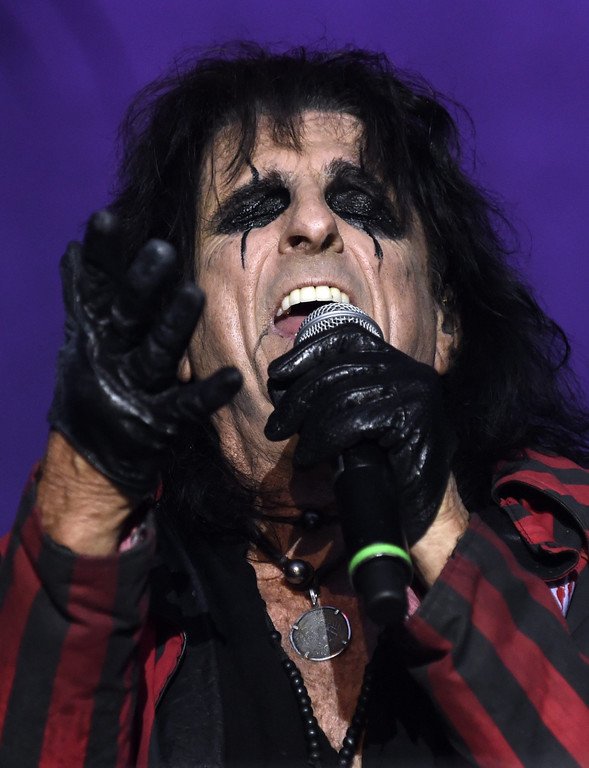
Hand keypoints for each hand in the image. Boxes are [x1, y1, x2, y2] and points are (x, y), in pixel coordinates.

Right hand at [48, 210, 241, 499]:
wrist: (90, 459)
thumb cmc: (95, 382)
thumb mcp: (84, 339)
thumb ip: (85, 296)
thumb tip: (77, 250)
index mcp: (94, 332)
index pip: (96, 287)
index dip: (102, 255)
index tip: (107, 218)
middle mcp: (110, 358)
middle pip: (126, 316)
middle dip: (141, 284)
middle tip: (161, 249)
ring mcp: (133, 392)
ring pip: (155, 355)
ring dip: (173, 325)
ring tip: (194, 294)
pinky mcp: (160, 424)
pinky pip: (187, 405)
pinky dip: (209, 392)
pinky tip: (233, 377)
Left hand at [264, 326, 452, 544]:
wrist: (424, 514)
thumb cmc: (387, 471)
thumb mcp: (357, 423)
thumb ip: (331, 398)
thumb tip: (281, 387)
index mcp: (398, 364)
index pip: (346, 338)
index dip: (307, 351)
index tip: (277, 374)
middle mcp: (410, 371)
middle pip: (337, 368)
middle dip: (297, 398)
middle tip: (275, 426)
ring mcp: (415, 392)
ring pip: (341, 395)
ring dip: (308, 425)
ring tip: (296, 449)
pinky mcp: (413, 417)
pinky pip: (353, 422)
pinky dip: (323, 441)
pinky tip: (310, 458)